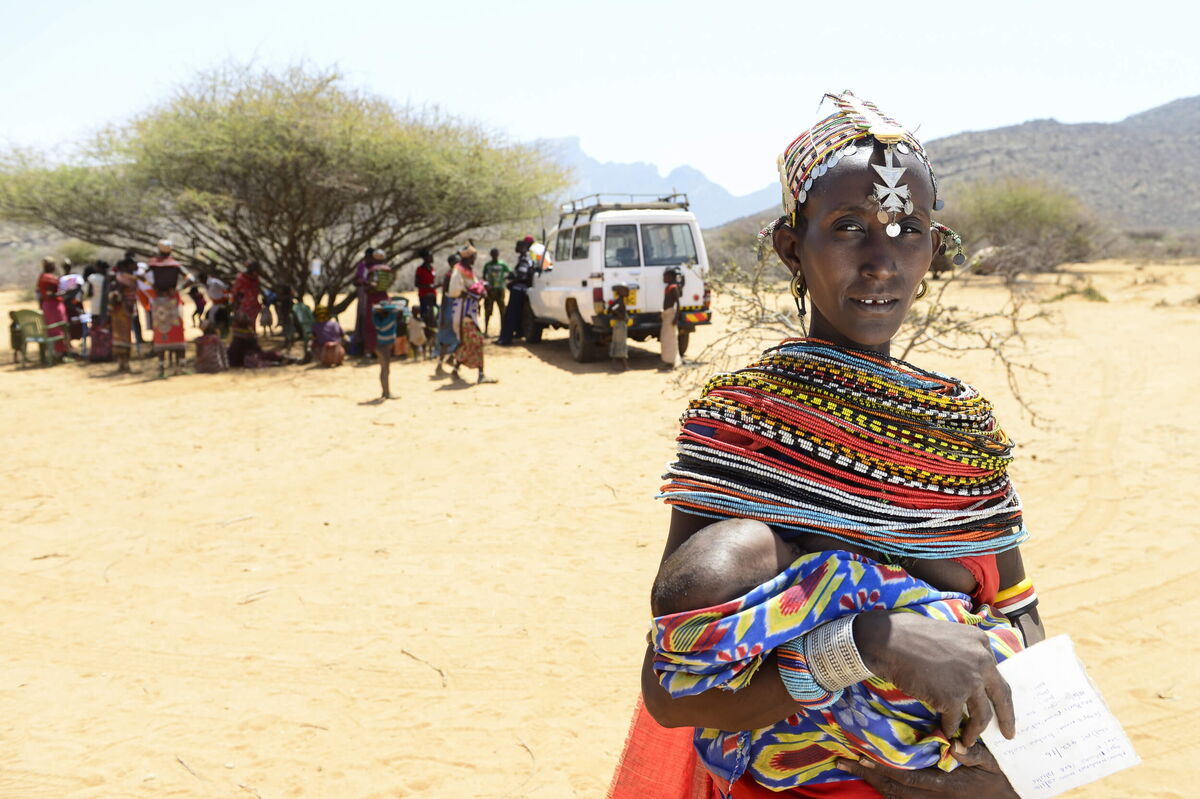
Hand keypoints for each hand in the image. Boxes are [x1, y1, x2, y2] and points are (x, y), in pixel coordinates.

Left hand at [836, 743, 1016, 798]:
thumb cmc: (1001, 779)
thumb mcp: (993, 763)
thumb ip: (975, 753)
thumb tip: (956, 745)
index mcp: (945, 783)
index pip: (907, 776)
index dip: (882, 766)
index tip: (862, 754)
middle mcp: (934, 796)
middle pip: (893, 788)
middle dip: (866, 775)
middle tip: (842, 762)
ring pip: (895, 796)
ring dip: (872, 782)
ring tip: (851, 767)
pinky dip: (887, 791)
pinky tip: (875, 779)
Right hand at [854, 610, 1014, 746]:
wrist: (890, 640)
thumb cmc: (912, 636)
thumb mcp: (950, 636)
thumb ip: (965, 653)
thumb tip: (971, 675)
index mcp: (981, 643)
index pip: (997, 674)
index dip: (998, 694)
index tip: (1002, 707)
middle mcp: (982, 661)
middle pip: (1001, 696)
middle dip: (1006, 718)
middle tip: (1008, 734)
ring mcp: (969, 680)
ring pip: (981, 714)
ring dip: (974, 730)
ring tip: (968, 739)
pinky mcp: (952, 697)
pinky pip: (955, 720)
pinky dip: (950, 728)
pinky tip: (945, 730)